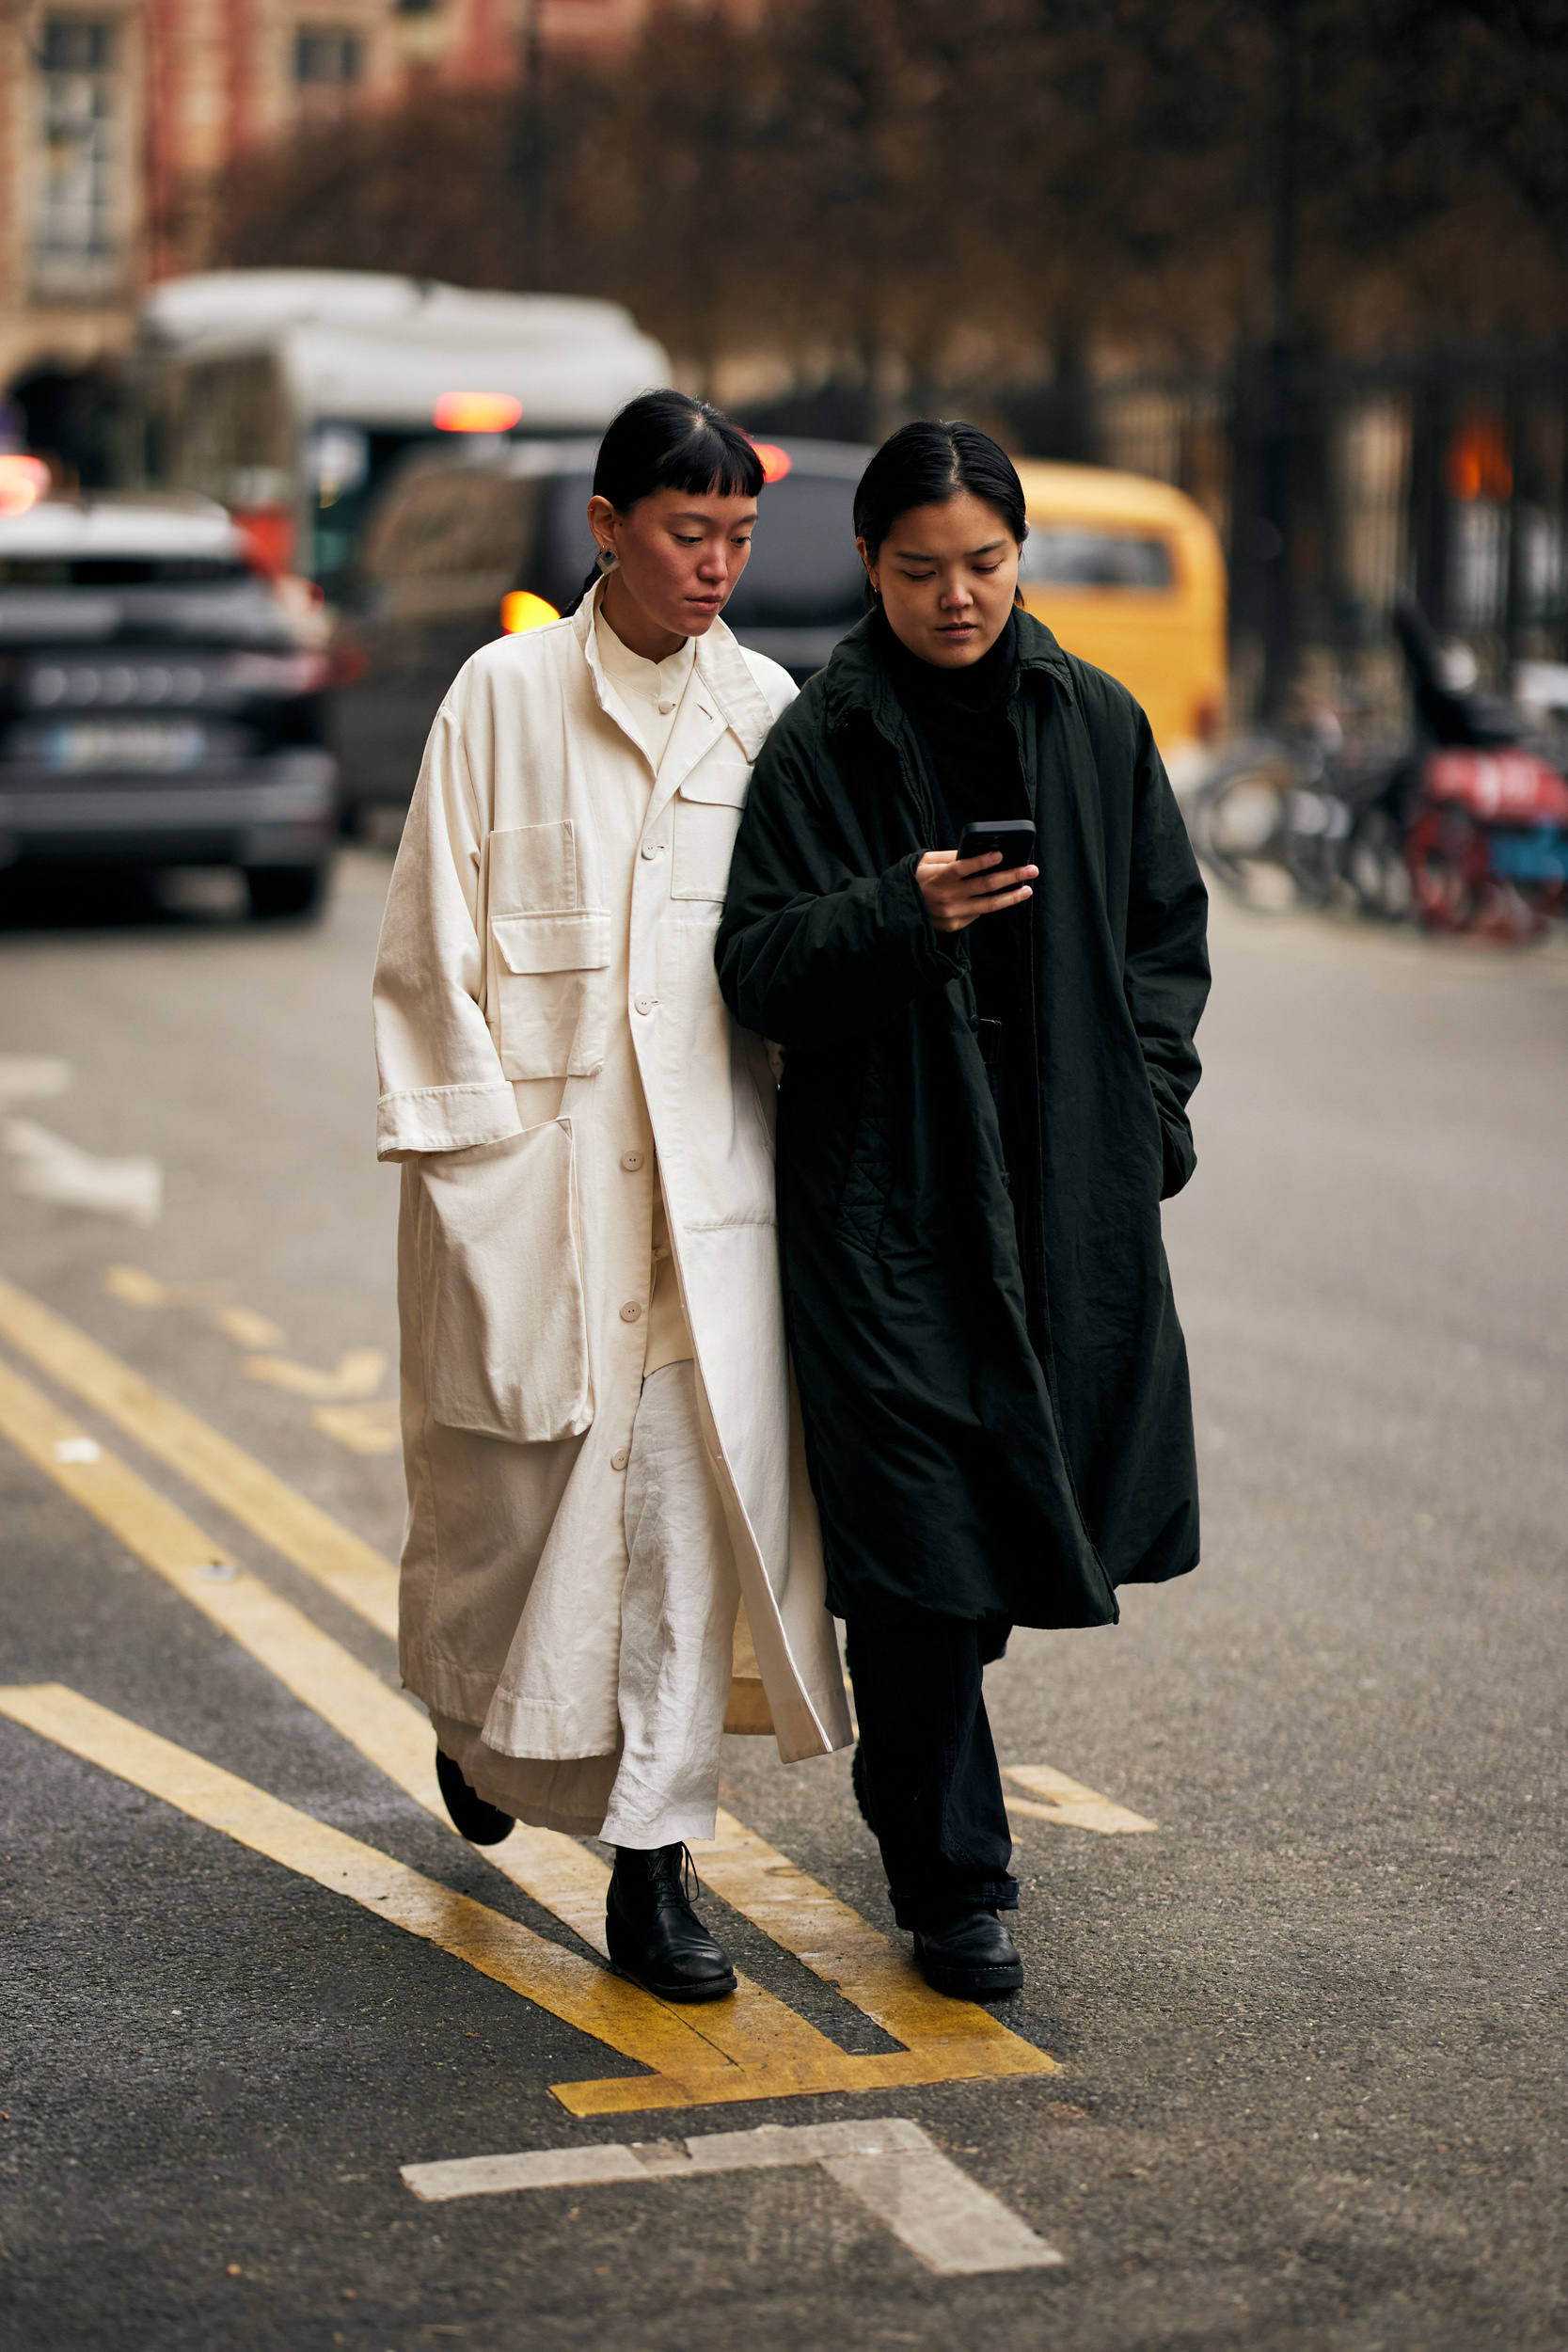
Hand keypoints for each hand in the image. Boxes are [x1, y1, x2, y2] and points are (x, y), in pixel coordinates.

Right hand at [916, 849, 1037, 933]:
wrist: (899, 912)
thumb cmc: (916, 881)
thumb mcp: (925, 863)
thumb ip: (948, 856)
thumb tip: (975, 852)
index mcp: (938, 877)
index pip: (963, 868)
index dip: (982, 861)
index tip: (1001, 854)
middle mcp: (947, 897)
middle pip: (985, 885)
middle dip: (1012, 876)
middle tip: (1031, 869)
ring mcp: (952, 913)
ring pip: (989, 905)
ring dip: (1012, 896)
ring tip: (1027, 888)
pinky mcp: (955, 925)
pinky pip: (978, 913)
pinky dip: (992, 903)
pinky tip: (1005, 897)